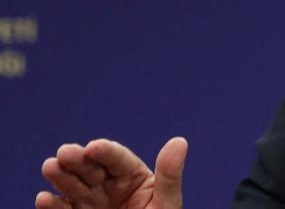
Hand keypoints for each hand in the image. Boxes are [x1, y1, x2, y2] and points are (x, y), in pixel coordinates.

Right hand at [36, 137, 187, 208]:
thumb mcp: (166, 205)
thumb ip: (169, 176)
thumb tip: (180, 141)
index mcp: (132, 176)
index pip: (117, 158)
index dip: (104, 151)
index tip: (93, 147)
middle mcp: (107, 186)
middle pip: (89, 167)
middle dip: (76, 159)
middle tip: (65, 153)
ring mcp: (89, 203)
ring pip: (72, 185)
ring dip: (60, 176)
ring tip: (50, 167)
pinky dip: (52, 205)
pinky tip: (44, 199)